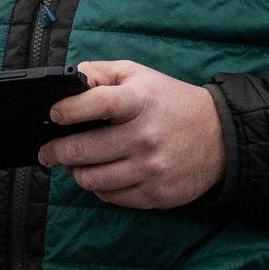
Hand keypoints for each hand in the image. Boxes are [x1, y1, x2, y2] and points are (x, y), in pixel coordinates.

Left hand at [39, 60, 223, 207]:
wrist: (221, 136)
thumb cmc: (171, 103)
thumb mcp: (140, 76)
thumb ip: (101, 73)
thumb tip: (68, 79)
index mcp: (141, 102)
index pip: (98, 103)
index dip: (69, 110)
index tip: (53, 115)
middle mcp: (146, 137)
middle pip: (82, 151)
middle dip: (55, 152)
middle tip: (47, 152)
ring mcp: (151, 169)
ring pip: (90, 180)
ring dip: (75, 172)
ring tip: (75, 164)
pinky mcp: (155, 194)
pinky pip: (109, 196)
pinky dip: (99, 187)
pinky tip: (103, 174)